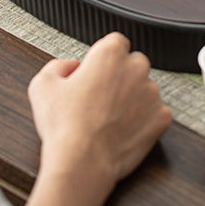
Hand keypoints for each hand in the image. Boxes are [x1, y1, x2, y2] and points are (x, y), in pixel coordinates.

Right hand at [28, 32, 171, 197]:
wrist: (82, 163)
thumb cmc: (64, 126)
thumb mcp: (42, 86)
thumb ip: (57, 65)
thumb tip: (71, 65)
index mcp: (110, 54)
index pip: (115, 43)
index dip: (103, 58)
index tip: (95, 72)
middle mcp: (136, 68)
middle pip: (133, 64)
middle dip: (120, 77)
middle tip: (100, 98)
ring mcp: (152, 93)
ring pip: (145, 89)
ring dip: (133, 98)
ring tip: (109, 119)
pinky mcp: (161, 117)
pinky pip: (155, 113)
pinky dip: (144, 120)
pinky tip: (123, 130)